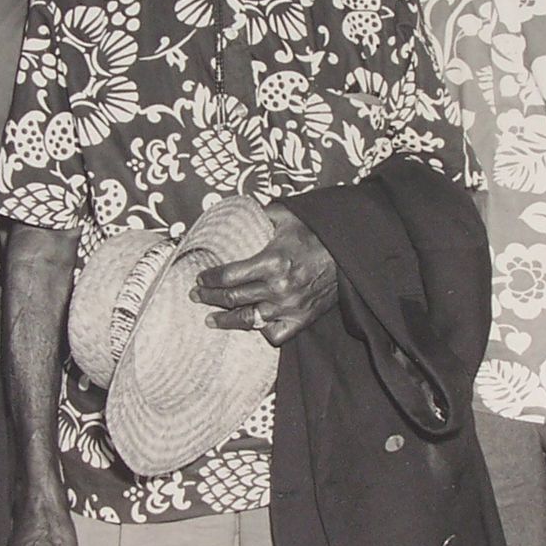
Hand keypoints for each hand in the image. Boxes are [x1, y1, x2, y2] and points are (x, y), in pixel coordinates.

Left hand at [191, 201, 337, 346]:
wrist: (349, 253)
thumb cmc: (317, 233)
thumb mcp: (287, 216)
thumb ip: (260, 214)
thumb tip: (238, 211)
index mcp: (272, 261)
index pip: (229, 276)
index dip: (209, 279)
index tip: (200, 277)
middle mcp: (278, 288)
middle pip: (233, 298)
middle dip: (209, 297)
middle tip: (196, 295)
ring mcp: (290, 307)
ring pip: (248, 320)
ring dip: (226, 320)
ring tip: (211, 319)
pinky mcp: (302, 320)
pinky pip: (274, 334)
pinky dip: (261, 331)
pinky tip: (252, 325)